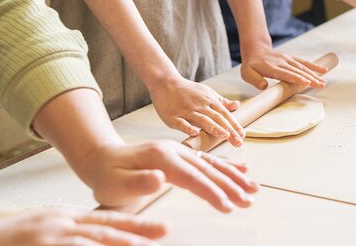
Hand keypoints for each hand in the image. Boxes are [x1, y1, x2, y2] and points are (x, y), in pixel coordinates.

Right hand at [0, 210, 165, 245]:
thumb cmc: (11, 239)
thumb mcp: (47, 229)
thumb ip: (74, 235)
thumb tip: (98, 240)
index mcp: (66, 218)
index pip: (107, 220)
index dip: (136, 224)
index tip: (161, 228)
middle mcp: (61, 224)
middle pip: (105, 228)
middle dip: (136, 232)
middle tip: (162, 233)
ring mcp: (49, 237)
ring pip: (90, 241)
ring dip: (117, 244)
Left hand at [85, 140, 257, 210]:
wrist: (102, 158)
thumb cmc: (108, 175)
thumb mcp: (116, 183)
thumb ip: (138, 182)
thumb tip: (160, 179)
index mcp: (162, 158)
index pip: (192, 177)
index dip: (211, 191)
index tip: (227, 205)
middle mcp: (174, 151)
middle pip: (207, 169)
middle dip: (230, 185)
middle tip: (248, 201)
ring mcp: (179, 151)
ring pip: (211, 163)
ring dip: (234, 176)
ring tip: (253, 188)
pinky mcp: (181, 154)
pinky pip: (207, 160)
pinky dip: (226, 165)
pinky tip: (241, 170)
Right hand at [150, 76, 245, 145]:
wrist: (165, 82)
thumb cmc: (188, 90)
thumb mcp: (207, 92)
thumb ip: (222, 102)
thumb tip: (237, 106)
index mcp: (209, 101)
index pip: (225, 114)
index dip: (234, 125)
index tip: (242, 136)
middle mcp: (200, 106)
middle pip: (216, 118)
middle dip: (228, 130)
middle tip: (238, 142)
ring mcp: (186, 111)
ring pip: (202, 120)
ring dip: (214, 128)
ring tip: (224, 136)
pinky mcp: (173, 116)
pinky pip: (181, 122)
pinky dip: (188, 128)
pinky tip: (195, 133)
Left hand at [240, 41, 328, 89]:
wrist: (256, 48)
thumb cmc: (251, 64)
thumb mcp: (246, 73)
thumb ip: (254, 80)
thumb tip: (263, 86)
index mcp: (271, 67)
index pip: (285, 73)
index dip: (295, 78)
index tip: (305, 82)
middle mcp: (282, 62)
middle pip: (297, 71)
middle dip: (309, 78)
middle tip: (320, 85)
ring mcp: (288, 59)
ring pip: (302, 67)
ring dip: (313, 75)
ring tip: (323, 82)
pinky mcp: (291, 58)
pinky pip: (304, 62)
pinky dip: (314, 66)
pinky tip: (323, 71)